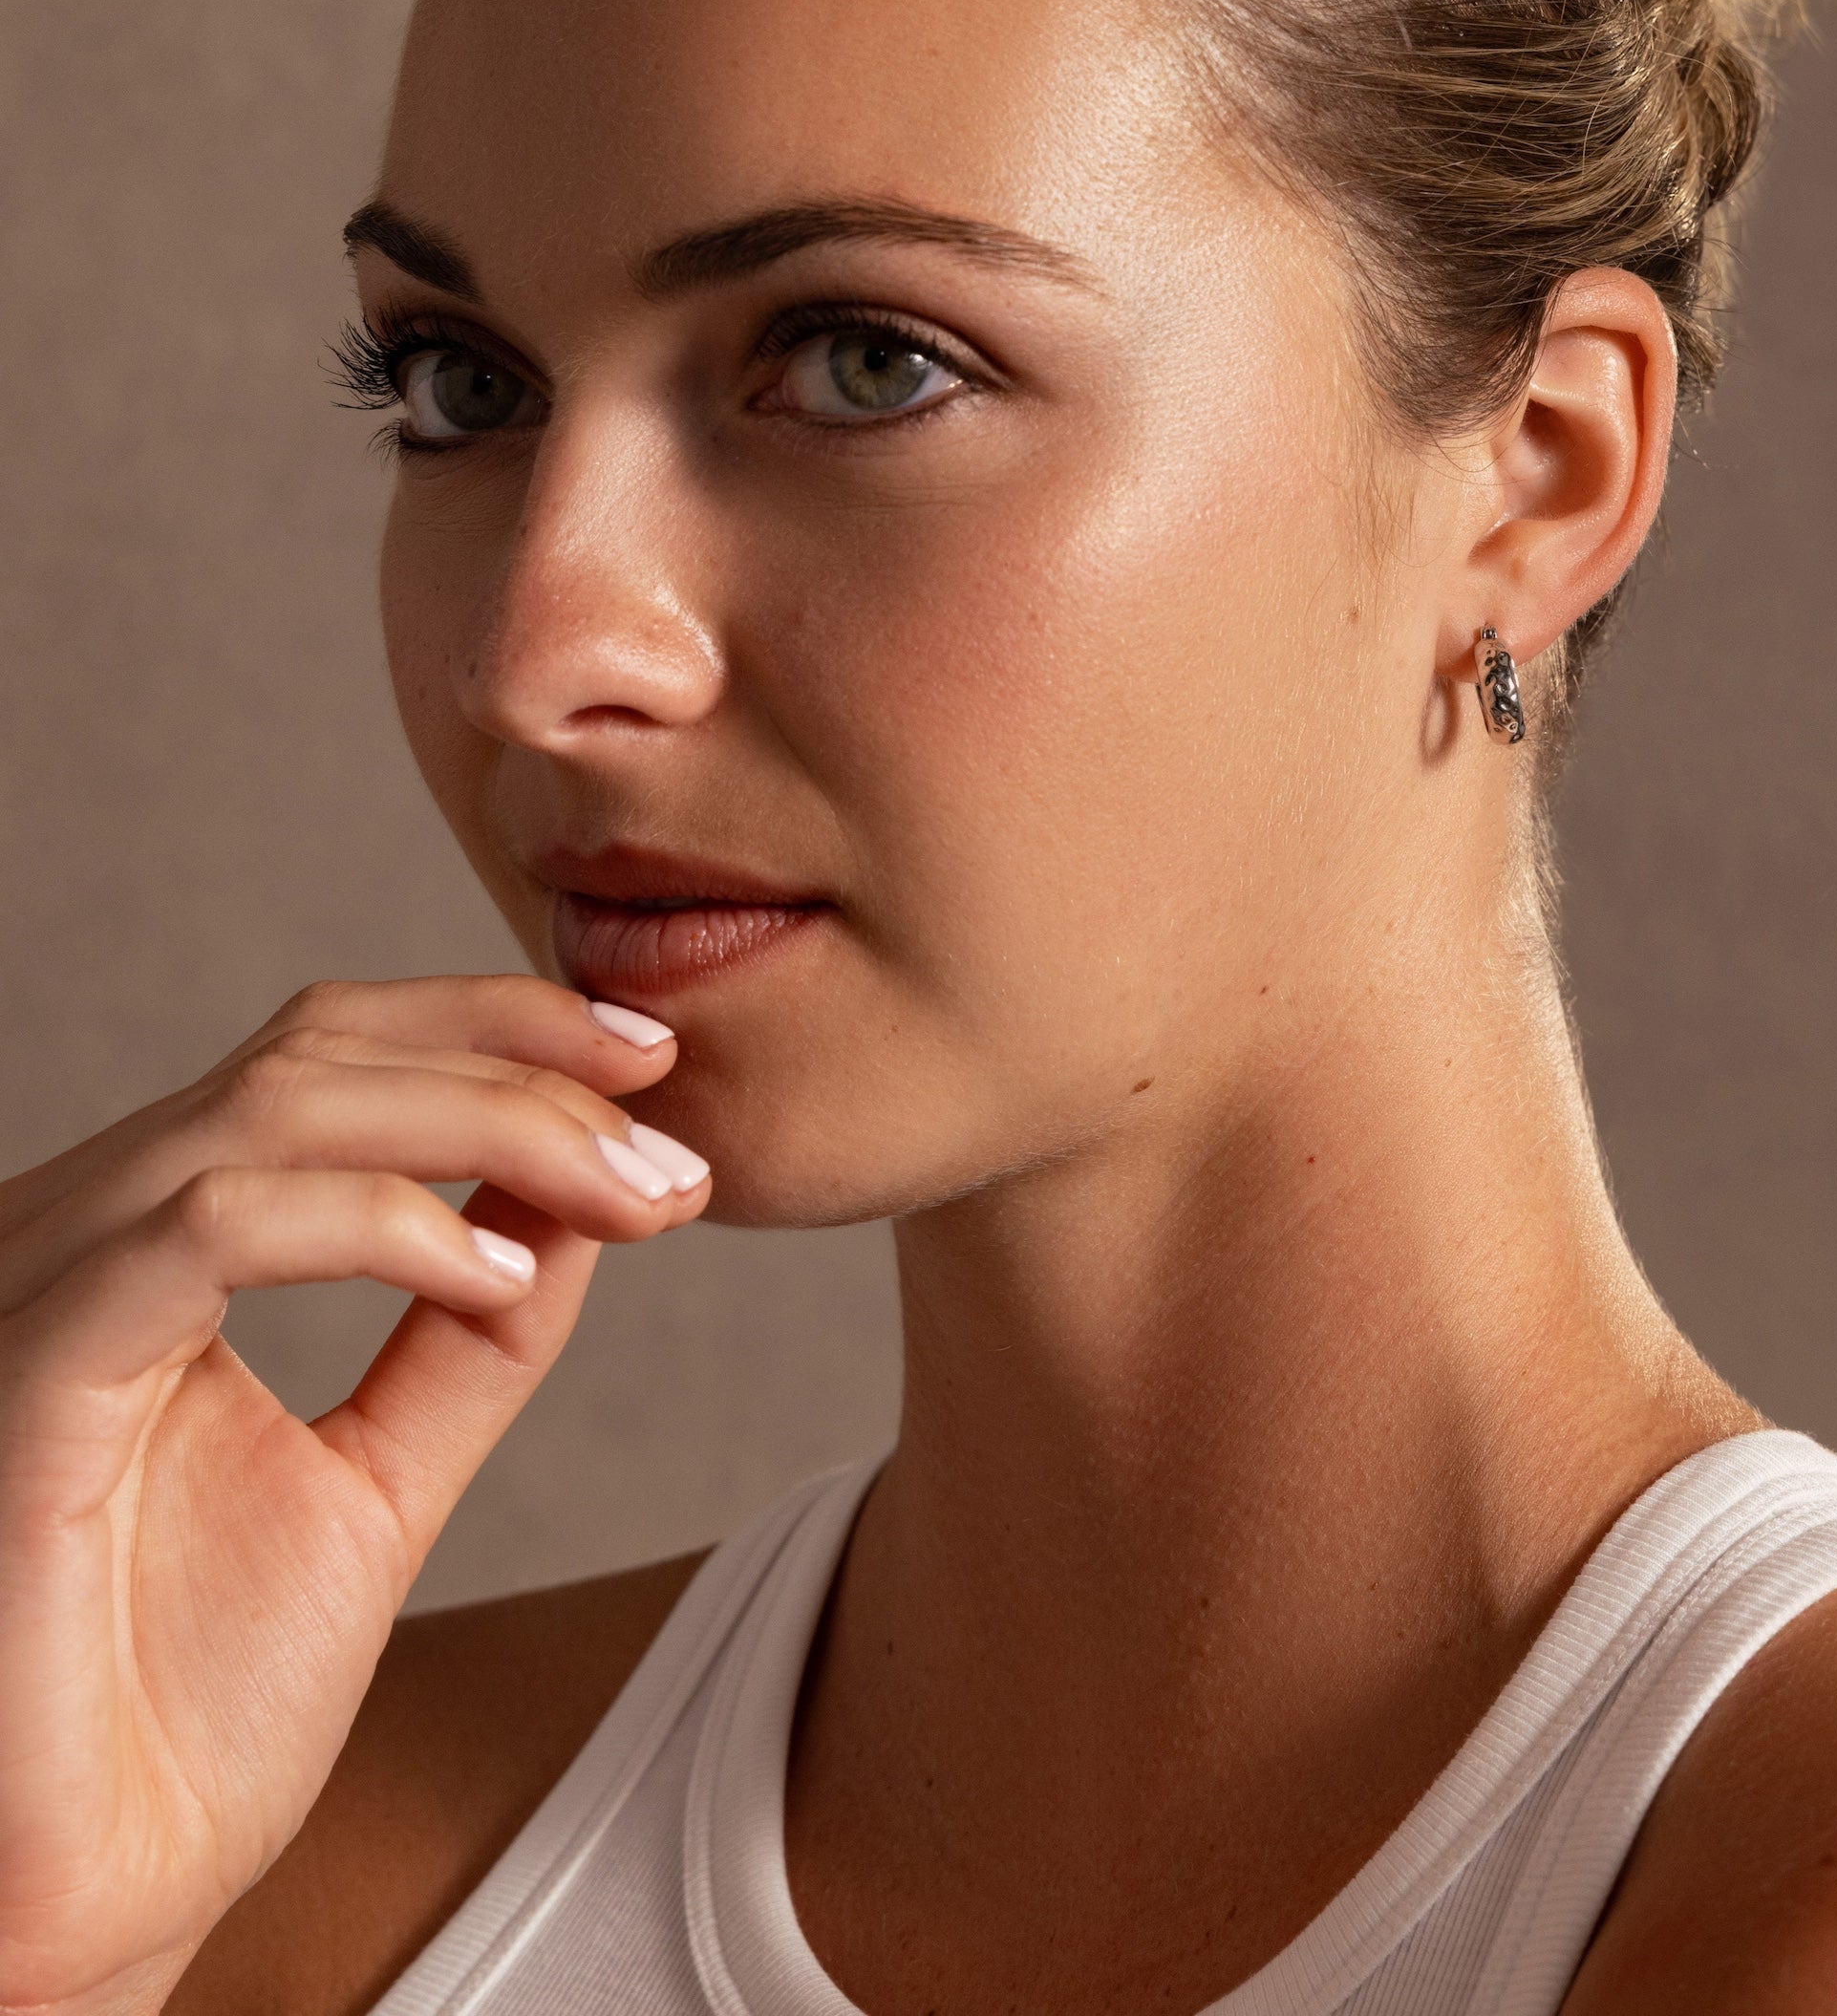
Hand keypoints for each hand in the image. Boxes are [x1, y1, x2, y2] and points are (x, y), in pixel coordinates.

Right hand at [0, 975, 707, 2012]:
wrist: (80, 1908)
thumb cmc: (186, 1712)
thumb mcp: (376, 1482)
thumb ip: (461, 1342)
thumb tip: (572, 1203)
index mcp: (149, 1250)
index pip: (327, 1053)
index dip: (497, 1029)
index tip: (655, 1062)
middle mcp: (79, 1243)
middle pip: (316, 1049)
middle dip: (521, 1065)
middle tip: (671, 1120)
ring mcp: (38, 1299)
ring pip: (275, 1106)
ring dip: (488, 1126)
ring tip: (631, 1190)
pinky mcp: (22, 1382)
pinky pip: (206, 1228)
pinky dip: (377, 1221)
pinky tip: (500, 1272)